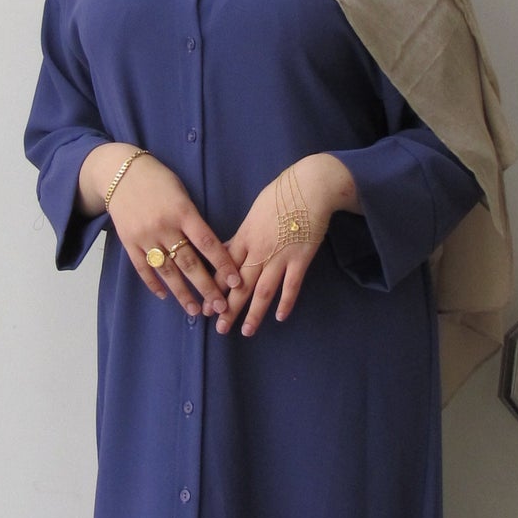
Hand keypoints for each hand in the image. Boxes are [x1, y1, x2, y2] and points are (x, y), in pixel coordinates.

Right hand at [78, 145, 239, 316]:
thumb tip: (211, 248)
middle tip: (220, 307)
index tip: (236, 282)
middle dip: (207, 288)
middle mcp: (164, 227)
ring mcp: (144, 237)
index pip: (208, 243)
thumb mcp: (181, 192)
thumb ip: (193, 220)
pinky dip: (154, 283)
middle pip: (189, 263)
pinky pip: (143, 268)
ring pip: (167, 271)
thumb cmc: (158, 179)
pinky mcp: (128, 242)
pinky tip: (165, 296)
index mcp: (182, 212)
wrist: (119, 172)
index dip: (223, 264)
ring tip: (195, 311)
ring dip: (183, 293)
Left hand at [215, 155, 358, 336]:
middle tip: (219, 329)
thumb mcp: (253, 213)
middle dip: (228, 309)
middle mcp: (259, 250)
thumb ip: (240, 235)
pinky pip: (291, 285)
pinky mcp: (301, 258)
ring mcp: (280, 255)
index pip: (225, 269)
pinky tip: (279, 318)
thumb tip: (224, 249)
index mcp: (245, 237)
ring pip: (263, 290)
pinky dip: (286, 302)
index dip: (215, 290)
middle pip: (240, 285)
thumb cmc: (281, 195)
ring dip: (254, 313)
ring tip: (246, 331)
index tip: (206, 308)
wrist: (310, 186)